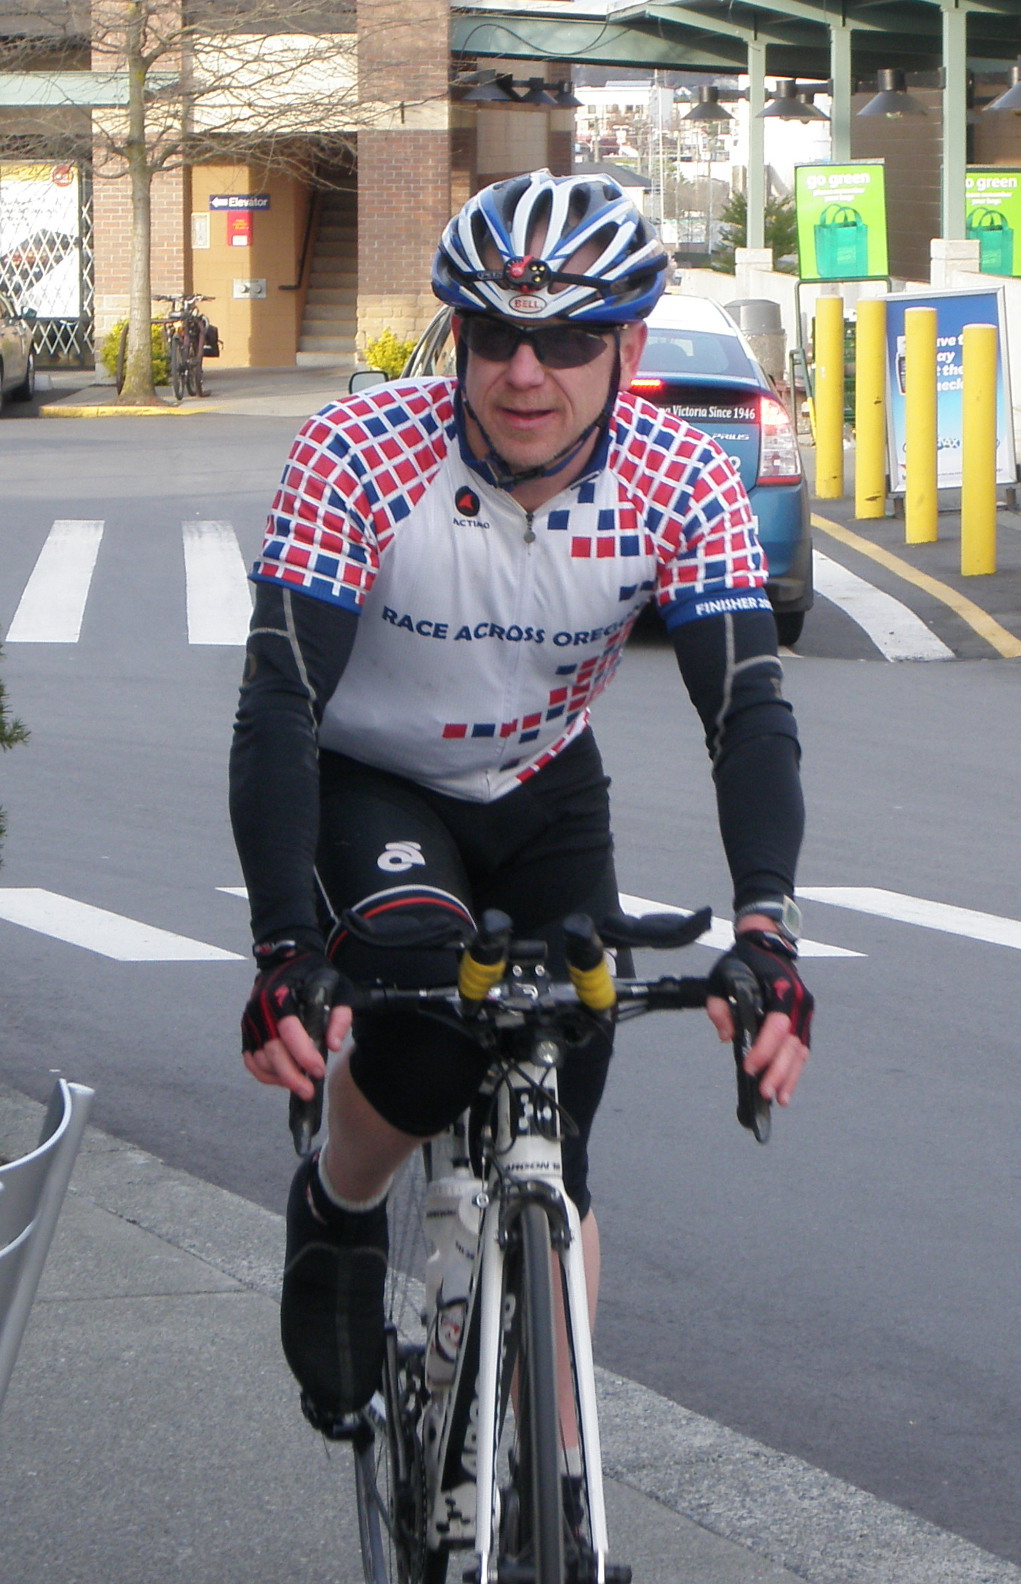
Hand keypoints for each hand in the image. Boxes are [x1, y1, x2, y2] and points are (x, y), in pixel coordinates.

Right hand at [241, 944, 351, 1098]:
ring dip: (279, 1076)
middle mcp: (259, 1009)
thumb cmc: (313, 973)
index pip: (288, 1030)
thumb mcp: (335, 985)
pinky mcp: (246, 1030)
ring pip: (259, 1059)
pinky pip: (250, 1059)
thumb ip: (339, 1015)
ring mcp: (250, 1021)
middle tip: (308, 1091)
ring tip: (300, 1084)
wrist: (286, 959)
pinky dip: (264, 1073)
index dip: (303, 1054)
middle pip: (271, 1050)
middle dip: (290, 1075)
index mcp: (280, 995)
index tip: (318, 1071)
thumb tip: (333, 1046)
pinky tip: (282, 1078)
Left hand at [705, 927, 812, 1106]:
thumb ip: (719, 1007)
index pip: (777, 1025)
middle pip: (792, 1043)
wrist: (765, 943)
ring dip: (791, 1076)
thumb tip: (728, 1037)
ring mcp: (805, 1011)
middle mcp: (799, 1000)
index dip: (764, 1050)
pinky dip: (794, 1069)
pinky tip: (785, 1087)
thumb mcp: (720, 976)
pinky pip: (801, 1048)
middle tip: (765, 1094)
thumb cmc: (742, 961)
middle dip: (778, 1071)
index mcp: (781, 987)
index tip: (749, 1068)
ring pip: (800, 1050)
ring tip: (779, 1099)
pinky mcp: (804, 1019)